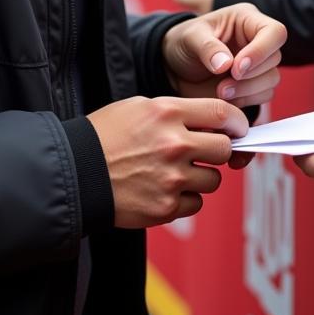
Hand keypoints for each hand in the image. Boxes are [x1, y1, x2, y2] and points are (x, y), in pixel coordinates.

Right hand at [89, 96, 247, 226]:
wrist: (75, 173)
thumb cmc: (106, 135)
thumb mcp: (139, 107)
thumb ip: (178, 112)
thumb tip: (213, 123)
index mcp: (168, 113)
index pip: (222, 113)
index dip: (237, 122)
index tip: (238, 129)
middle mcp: (174, 145)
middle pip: (224, 149)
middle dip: (219, 151)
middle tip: (206, 152)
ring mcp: (171, 178)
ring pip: (213, 180)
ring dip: (201, 177)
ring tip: (176, 172)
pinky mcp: (165, 207)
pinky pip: (195, 204)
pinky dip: (186, 199)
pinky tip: (165, 189)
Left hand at [162, 3, 285, 107]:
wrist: (174, 68)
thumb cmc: (183, 43)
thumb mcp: (190, 38)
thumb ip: (208, 47)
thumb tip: (227, 65)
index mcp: (246, 19)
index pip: (274, 32)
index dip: (261, 51)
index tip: (236, 68)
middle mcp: (257, 39)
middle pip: (275, 58)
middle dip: (250, 75)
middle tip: (222, 85)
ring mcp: (257, 63)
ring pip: (272, 79)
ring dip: (248, 90)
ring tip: (220, 91)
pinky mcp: (254, 85)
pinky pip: (264, 95)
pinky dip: (246, 100)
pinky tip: (225, 98)